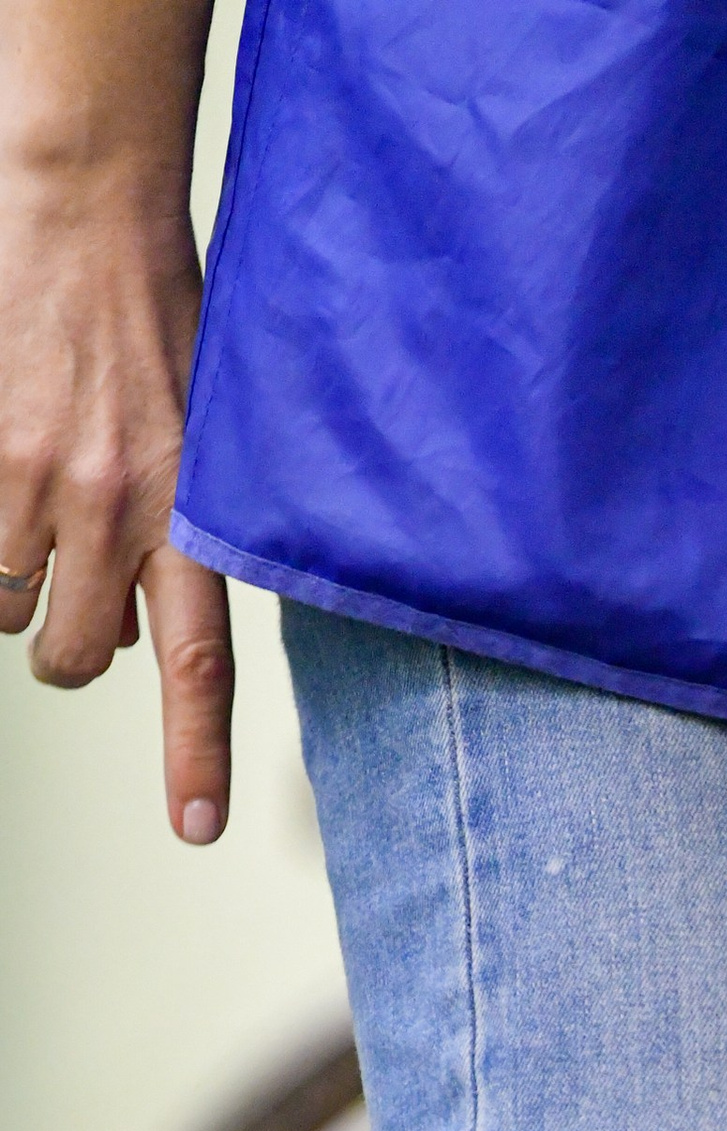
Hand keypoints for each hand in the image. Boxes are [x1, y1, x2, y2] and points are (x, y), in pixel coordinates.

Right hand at [0, 129, 231, 842]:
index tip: (194, 827)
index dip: (197, 755)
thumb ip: (178, 537)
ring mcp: (34, 481)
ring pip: (4, 603)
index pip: (201, 666)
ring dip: (11, 578)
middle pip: (73, 655)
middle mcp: (114, 510)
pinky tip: (9, 463)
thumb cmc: (153, 313)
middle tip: (68, 592)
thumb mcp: (204, 439)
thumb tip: (129, 629)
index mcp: (188, 515)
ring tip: (34, 498)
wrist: (84, 203)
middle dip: (64, 644)